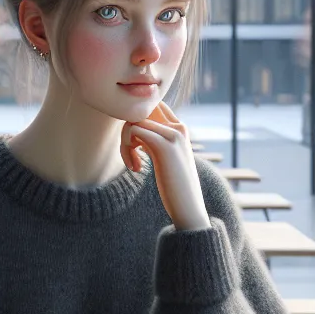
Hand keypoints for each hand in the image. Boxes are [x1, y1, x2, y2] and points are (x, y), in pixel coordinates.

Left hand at [121, 103, 210, 231]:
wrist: (188, 207)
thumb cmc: (175, 186)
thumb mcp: (163, 158)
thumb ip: (153, 140)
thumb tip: (133, 129)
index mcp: (180, 129)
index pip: (153, 106)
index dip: (136, 122)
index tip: (136, 146)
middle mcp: (178, 127)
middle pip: (140, 111)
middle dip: (127, 131)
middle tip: (131, 155)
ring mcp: (173, 135)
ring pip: (134, 121)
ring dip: (125, 144)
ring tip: (133, 165)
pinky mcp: (164, 145)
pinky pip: (133, 131)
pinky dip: (127, 149)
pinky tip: (136, 168)